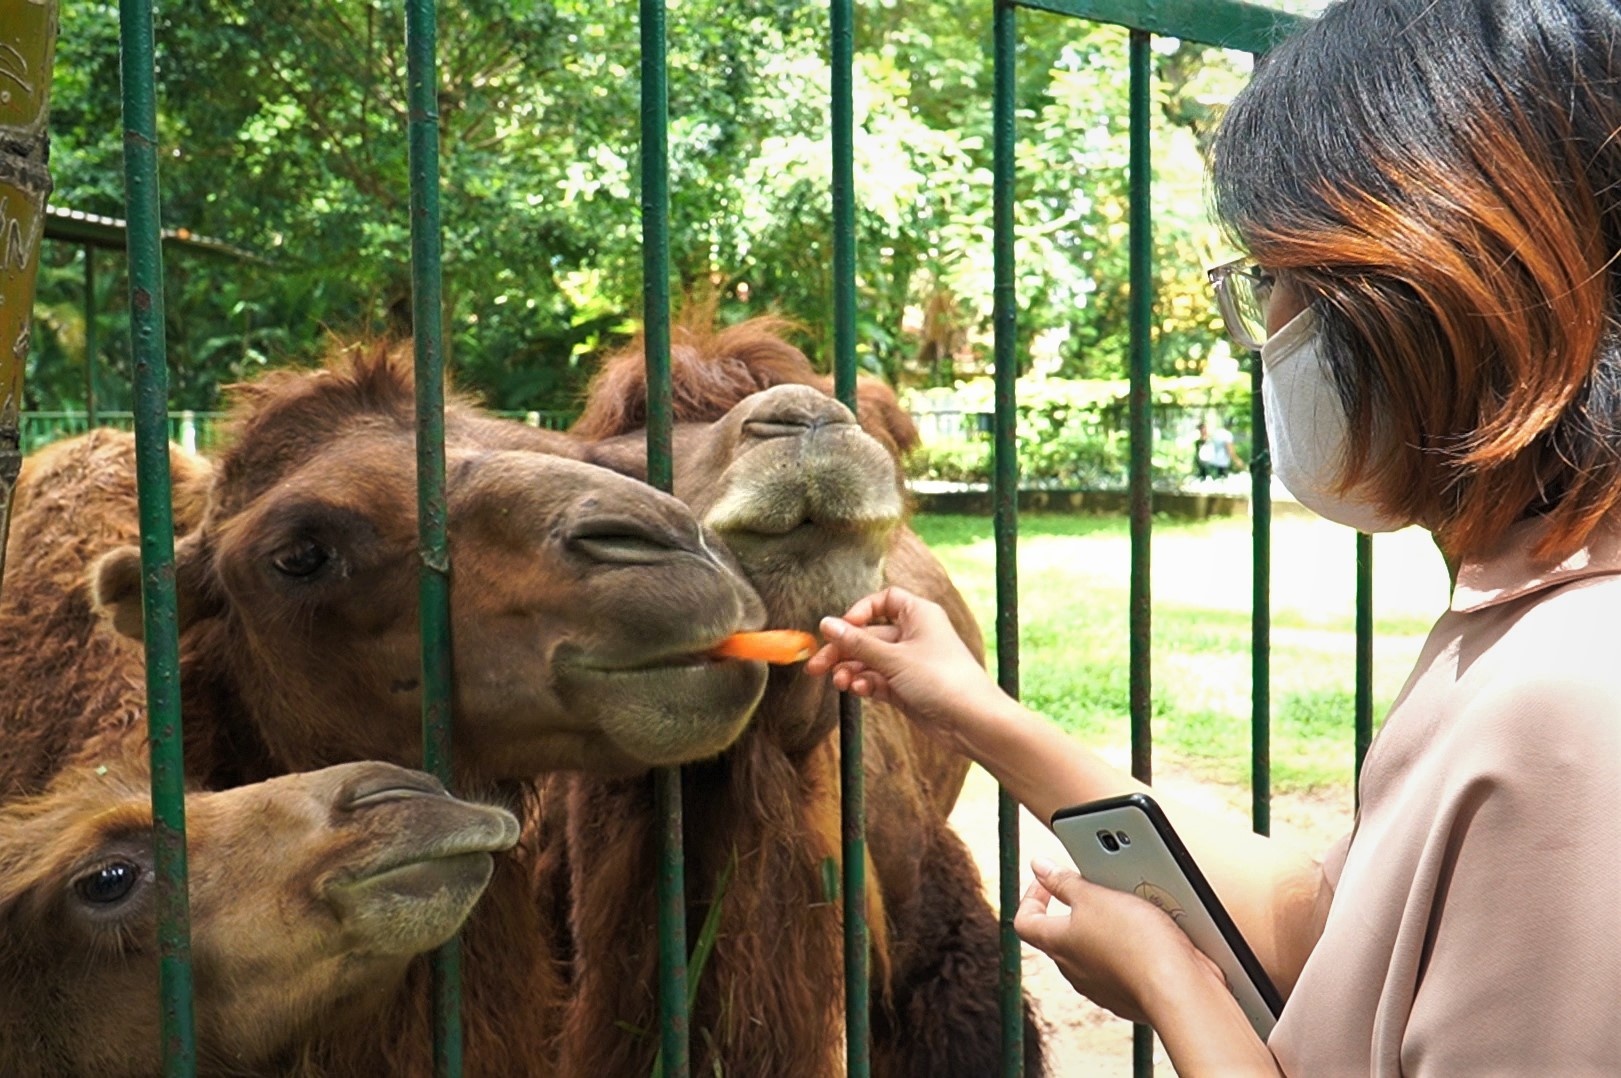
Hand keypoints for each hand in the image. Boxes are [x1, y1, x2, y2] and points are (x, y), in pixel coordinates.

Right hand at [803, 586, 1004, 744]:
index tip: (842, 628)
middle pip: (869, 635)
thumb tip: (825, 624)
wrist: (972, 721)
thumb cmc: (942, 680)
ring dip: (852, 671)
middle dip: (843, 651)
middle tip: (816, 666)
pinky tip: (860, 691)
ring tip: (840, 683)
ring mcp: (910, 663)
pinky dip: (866, 684)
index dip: (860, 612)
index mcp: (919, 615)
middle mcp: (914, 635)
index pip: (883, 601)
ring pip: (870, 661)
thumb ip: (857, 643)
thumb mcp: (894, 659)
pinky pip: (878, 680)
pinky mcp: (906, 687)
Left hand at [1013, 858, 1224, 1025]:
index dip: (1033, 896)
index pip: (1026, 922)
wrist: (1179, 989)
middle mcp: (1075, 970)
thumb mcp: (1095, 897)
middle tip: (1098, 886)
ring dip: (1110, 926)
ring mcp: (1102, 986)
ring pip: (1096, 948)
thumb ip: (1064, 881)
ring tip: (1133, 905)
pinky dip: (1134, 946)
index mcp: (1057, 944)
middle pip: (1062, 933)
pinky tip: (1154, 932)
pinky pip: (1124, 964)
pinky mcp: (1131, 993)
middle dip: (1078, 906)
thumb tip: (1038, 867)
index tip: (1049, 879)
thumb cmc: (1135, 943)